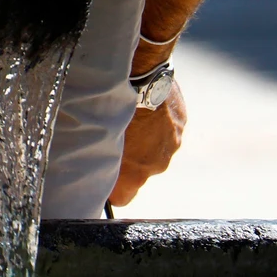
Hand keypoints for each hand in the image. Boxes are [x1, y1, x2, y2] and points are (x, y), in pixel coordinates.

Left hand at [108, 79, 185, 206]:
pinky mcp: (182, 124)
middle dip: (131, 159)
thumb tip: (94, 168)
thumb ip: (102, 159)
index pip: (123, 199)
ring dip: (147, 138)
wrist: (143, 77)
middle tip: (117, 136)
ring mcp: (173, 144)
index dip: (113, 190)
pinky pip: (168, 128)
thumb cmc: (115, 109)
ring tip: (134, 117)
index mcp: (136, 174)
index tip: (105, 177)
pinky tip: (146, 105)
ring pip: (156, 148)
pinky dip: (159, 121)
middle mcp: (158, 165)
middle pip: (141, 171)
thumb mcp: (101, 137)